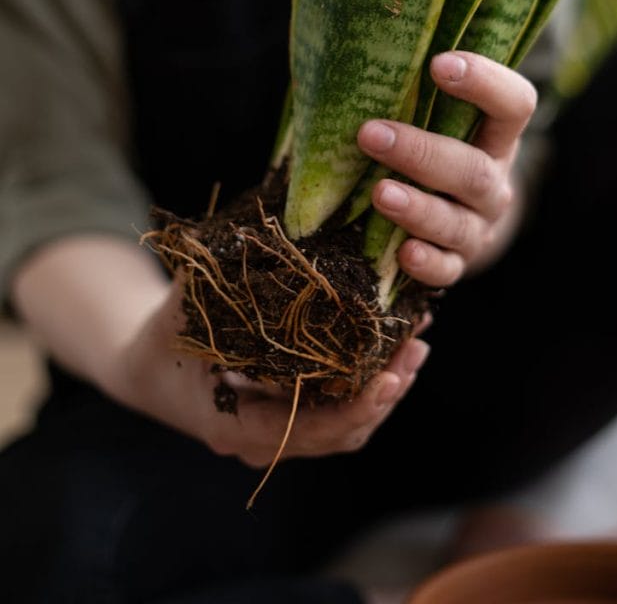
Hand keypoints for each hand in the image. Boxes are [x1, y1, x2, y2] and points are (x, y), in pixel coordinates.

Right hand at [118, 275, 430, 465]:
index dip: (351, 409)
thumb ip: (213, 279)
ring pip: (346, 428)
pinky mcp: (292, 418)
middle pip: (339, 434)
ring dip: (386, 389)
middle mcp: (261, 442)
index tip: (388, 379)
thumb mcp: (181, 307)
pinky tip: (394, 347)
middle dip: (384, 394)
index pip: (305, 430)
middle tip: (416, 348)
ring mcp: (279, 434)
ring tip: (417, 343)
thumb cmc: (160, 336)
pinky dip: (370, 384)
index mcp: (232, 424)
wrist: (144, 368)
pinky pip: (339, 412)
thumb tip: (251, 228)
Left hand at [357, 50, 536, 287]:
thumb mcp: (435, 120)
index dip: (485, 83)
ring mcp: (478, 226)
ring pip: (458, 222)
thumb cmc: (435, 148)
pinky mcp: (458, 263)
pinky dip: (427, 263)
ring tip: (379, 194)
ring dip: (417, 208)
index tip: (439, 64)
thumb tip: (343, 60)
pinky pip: (447, 270)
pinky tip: (403, 253)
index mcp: (497, 136)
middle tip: (371, 134)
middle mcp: (494, 182)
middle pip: (474, 170)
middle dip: (421, 152)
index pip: (514, 104)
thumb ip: (410, 95)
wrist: (460, 217)